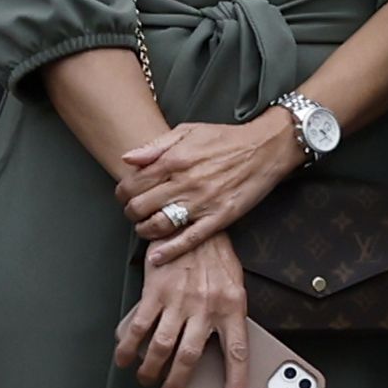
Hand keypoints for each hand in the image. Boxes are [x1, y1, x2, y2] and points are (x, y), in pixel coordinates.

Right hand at [116, 232, 251, 387]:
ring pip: (161, 346)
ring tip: (147, 380)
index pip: (238, 352)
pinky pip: (139, 326)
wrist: (191, 224)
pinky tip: (124, 358)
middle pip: (190, 356)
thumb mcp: (235, 287)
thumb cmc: (215, 260)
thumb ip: (229, 318)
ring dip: (151, 370)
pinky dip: (128, 346)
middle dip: (178, 384)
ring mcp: (179, 300)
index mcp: (233, 308)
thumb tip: (222, 353)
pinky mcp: (155, 292)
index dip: (237, 381)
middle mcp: (206, 307)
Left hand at [118, 116, 301, 265]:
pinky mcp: (220, 217)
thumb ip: (155, 146)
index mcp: (174, 160)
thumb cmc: (226, 139)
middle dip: (130, 212)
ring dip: (145, 230)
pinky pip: (190, 239)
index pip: (132, 184)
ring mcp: (203, 202)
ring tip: (146, 228)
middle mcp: (185, 183)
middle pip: (140, 207)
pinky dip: (171, 250)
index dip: (122, 193)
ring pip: (159, 225)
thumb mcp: (188, 131)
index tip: (125, 196)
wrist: (265, 148)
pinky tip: (158, 256)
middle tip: (135, 212)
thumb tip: (128, 159)